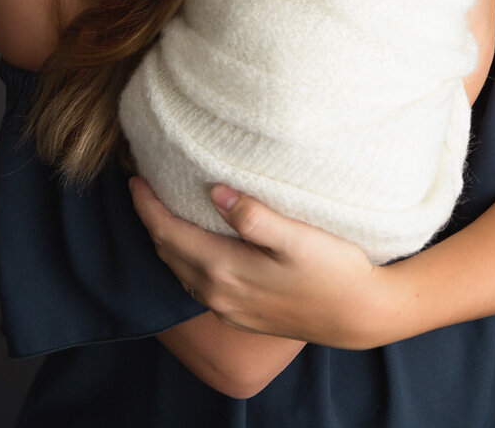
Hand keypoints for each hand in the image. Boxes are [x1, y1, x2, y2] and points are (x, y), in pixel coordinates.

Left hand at [129, 177, 391, 348]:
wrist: (359, 315)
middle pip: (168, 252)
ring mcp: (229, 309)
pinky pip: (198, 285)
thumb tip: (214, 191)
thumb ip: (253, 216)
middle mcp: (218, 293)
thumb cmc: (334, 270)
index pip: (168, 233)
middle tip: (143, 187)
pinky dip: (185, 260)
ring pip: (181, 270)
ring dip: (166, 241)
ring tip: (163, 211)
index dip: (147, 205)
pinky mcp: (241, 316)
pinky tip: (195, 247)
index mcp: (225, 269)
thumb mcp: (297, 236)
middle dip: (151, 220)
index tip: (135, 178)